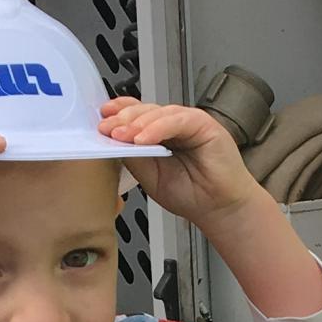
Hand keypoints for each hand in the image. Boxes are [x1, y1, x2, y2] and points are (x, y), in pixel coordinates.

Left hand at [99, 97, 261, 234]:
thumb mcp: (150, 177)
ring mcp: (189, 123)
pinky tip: (143, 140)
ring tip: (121, 136)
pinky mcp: (204, 124)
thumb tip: (112, 141)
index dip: (119, 114)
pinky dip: (158, 128)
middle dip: (123, 119)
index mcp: (161, 135)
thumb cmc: (192, 195)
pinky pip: (177, 120)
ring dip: (137, 123)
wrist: (220, 210)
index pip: (137, 116)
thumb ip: (134, 156)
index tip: (101, 120)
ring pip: (159, 113)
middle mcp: (174, 125)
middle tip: (106, 129)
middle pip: (145, 111)